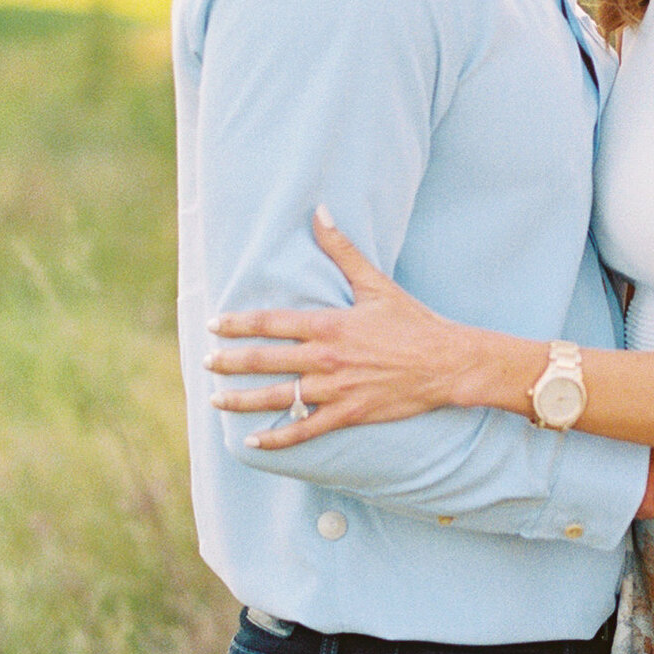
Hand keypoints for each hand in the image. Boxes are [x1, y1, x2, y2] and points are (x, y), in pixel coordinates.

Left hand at [211, 213, 475, 441]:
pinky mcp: (348, 414)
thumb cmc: (413, 322)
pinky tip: (253, 442)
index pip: (270, 323)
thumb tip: (319, 212)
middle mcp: (325, 358)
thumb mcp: (376, 284)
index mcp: (328, 325)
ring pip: (277, 398)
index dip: (238, 324)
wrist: (447, 363)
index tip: (214, 325)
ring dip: (242, 400)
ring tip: (216, 400)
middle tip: (206, 361)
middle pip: (264, 361)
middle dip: (229, 362)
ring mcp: (335, 389)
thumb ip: (342, 250)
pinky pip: (305, 430)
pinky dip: (278, 438)